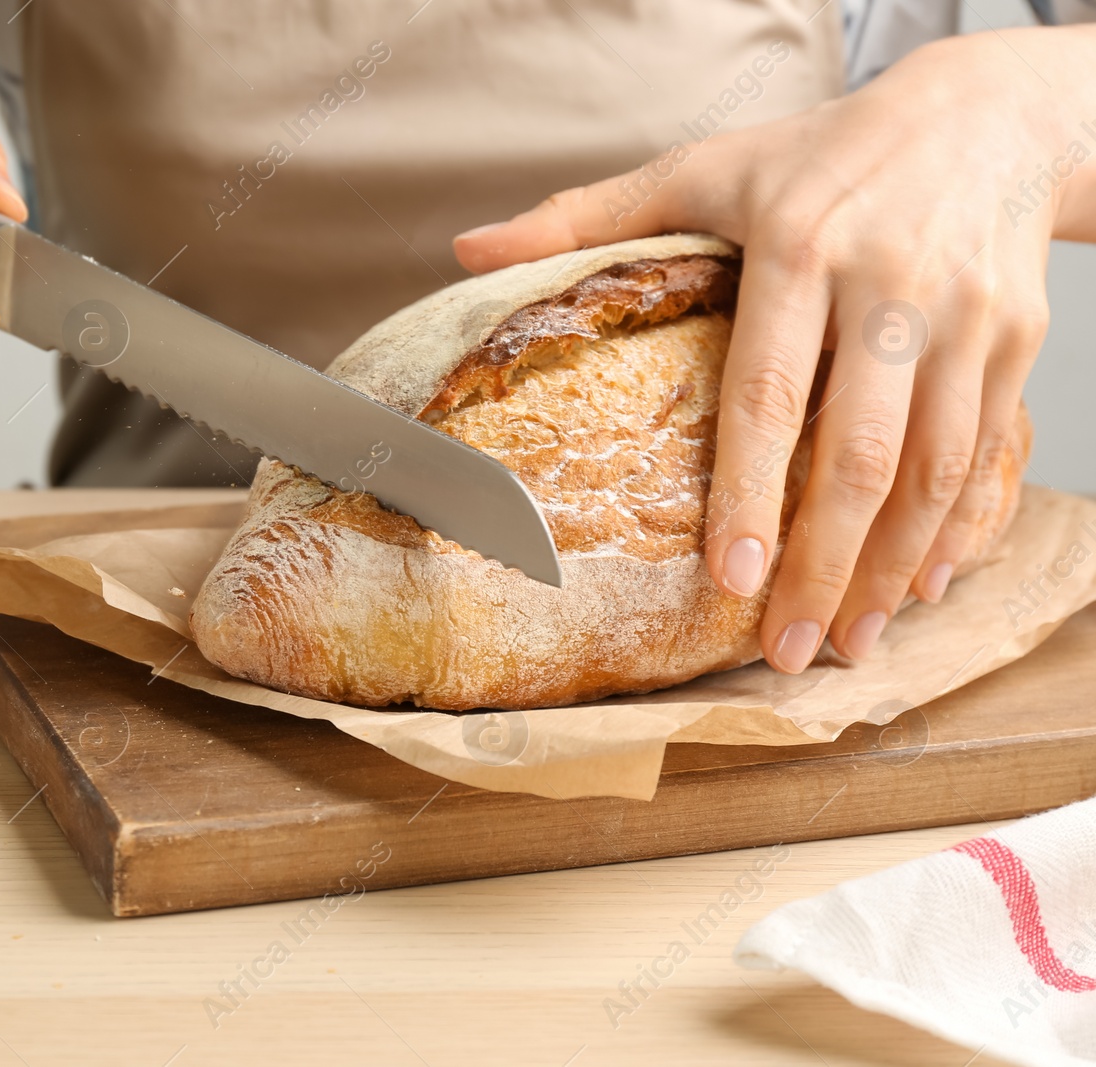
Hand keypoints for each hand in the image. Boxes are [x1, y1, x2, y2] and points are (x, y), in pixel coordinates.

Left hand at [454, 28, 1095, 672]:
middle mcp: (889, 283)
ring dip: (892, 568)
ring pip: (933, 467)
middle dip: (825, 565)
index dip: (751, 493)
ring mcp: (964, 314)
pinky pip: (988, 451)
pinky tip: (920, 584)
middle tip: (789, 651)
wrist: (980, 114)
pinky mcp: (1019, 336)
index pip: (768, 392)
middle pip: (859, 452)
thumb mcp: (701, 167)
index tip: (733, 580)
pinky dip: (959, 528)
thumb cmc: (818, 154)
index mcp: (798, 245)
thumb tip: (467, 252)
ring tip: (848, 641)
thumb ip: (586, 217)